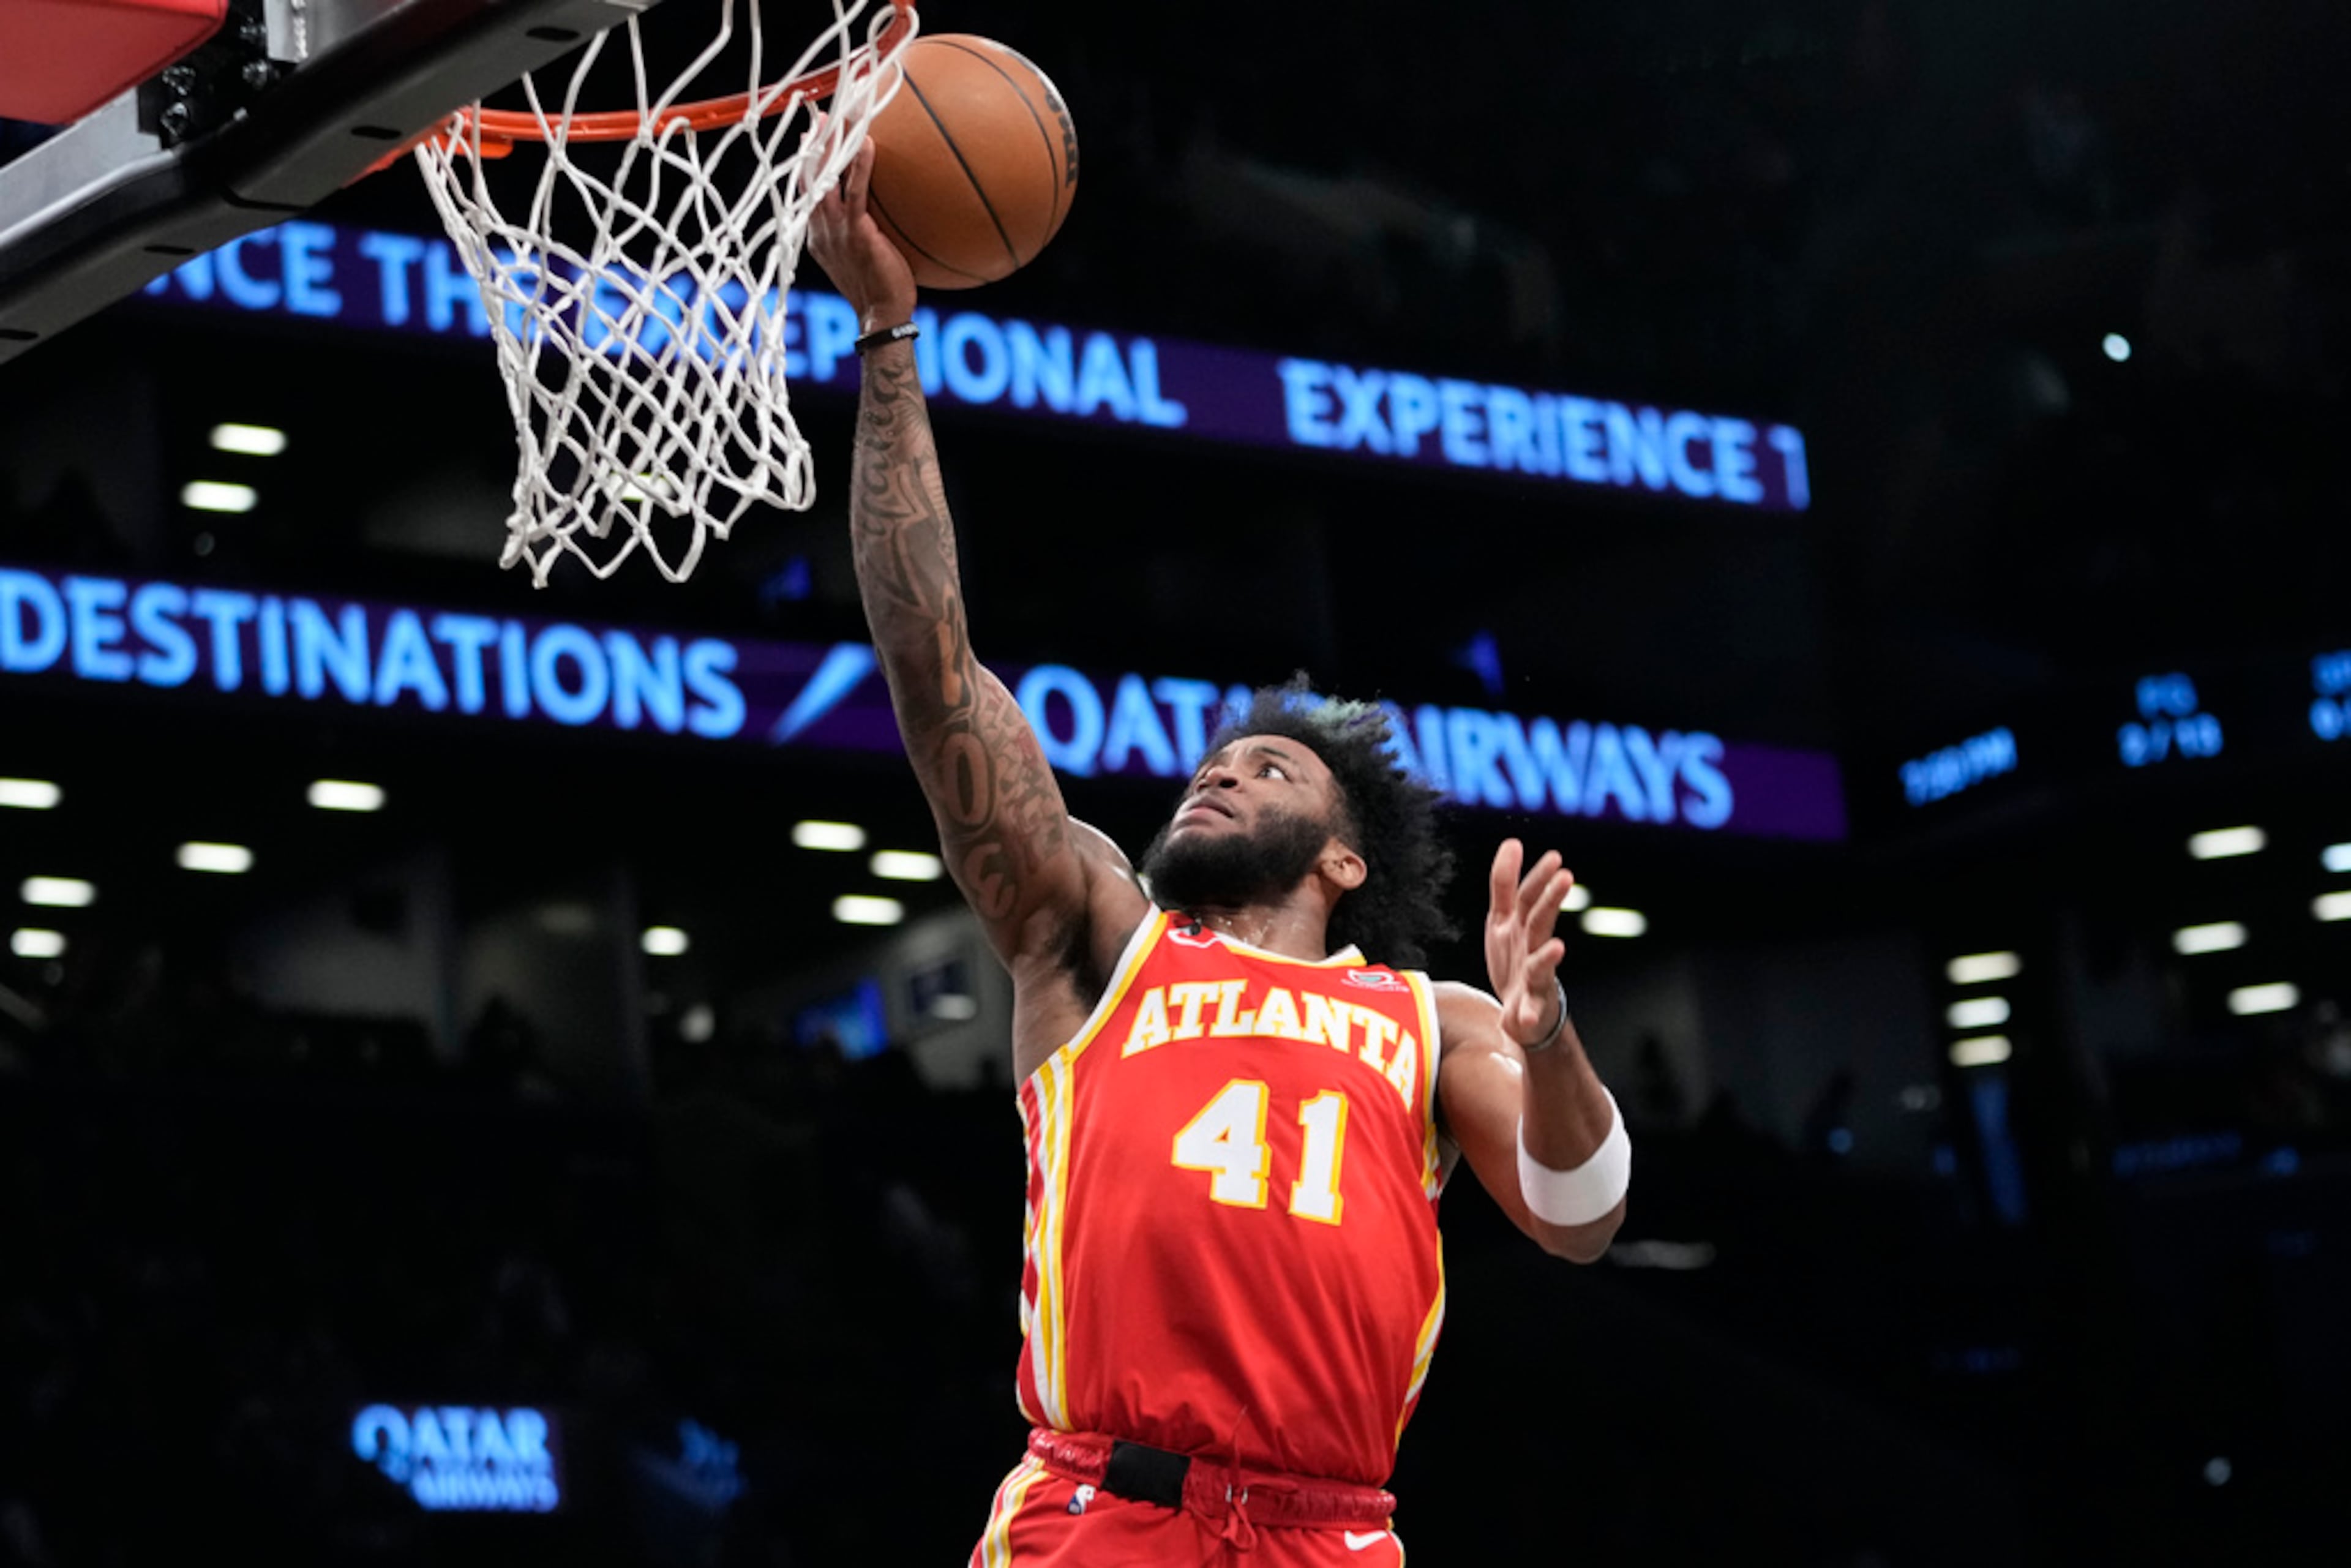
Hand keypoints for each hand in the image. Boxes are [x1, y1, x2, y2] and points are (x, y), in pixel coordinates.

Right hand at [805, 133, 916, 330]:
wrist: (881, 316)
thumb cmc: (880, 290)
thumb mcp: (864, 258)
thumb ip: (862, 233)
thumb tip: (878, 218)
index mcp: (818, 234)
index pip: (809, 192)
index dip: (808, 166)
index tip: (812, 140)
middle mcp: (820, 228)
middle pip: (810, 178)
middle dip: (813, 147)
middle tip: (818, 117)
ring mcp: (834, 230)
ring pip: (826, 179)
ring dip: (830, 146)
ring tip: (836, 117)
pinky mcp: (855, 232)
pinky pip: (856, 191)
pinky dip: (860, 165)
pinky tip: (868, 142)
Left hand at [1483, 839, 1571, 1049]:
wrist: (1523, 1012)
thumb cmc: (1515, 959)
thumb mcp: (1503, 918)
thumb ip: (1505, 883)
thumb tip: (1513, 841)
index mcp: (1523, 927)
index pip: (1530, 897)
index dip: (1538, 877)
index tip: (1556, 856)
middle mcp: (1533, 949)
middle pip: (1540, 922)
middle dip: (1550, 901)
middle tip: (1565, 877)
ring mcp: (1534, 980)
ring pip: (1540, 965)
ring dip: (1547, 957)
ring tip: (1557, 947)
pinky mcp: (1530, 1009)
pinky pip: (1529, 1012)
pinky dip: (1528, 1015)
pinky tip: (1522, 1019)